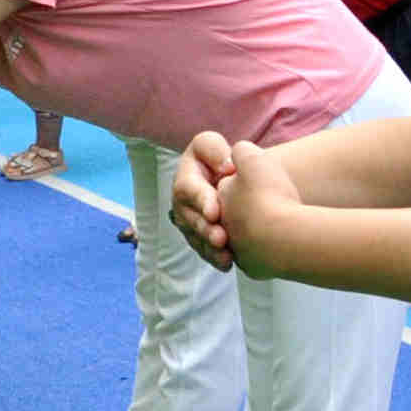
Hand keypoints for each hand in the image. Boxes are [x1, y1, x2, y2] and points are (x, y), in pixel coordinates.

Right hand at [168, 131, 241, 271]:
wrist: (226, 179)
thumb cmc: (217, 158)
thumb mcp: (210, 146)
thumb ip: (214, 151)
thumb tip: (226, 167)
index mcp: (185, 179)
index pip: (189, 189)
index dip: (201, 200)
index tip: (215, 211)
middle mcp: (183, 204)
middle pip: (191, 219)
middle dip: (205, 229)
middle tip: (220, 238)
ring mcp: (190, 224)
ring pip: (197, 238)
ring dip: (210, 248)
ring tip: (225, 255)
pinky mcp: (200, 238)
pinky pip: (204, 251)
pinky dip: (215, 258)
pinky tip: (227, 263)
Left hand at [212, 136, 305, 275]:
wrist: (285, 237)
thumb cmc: (270, 196)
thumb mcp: (253, 160)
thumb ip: (241, 152)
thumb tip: (238, 154)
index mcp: (219, 200)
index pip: (228, 188)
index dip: (245, 183)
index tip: (260, 183)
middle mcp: (223, 226)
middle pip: (238, 214)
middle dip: (251, 209)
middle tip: (272, 203)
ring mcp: (237, 249)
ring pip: (249, 237)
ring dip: (262, 231)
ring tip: (280, 223)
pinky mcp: (253, 267)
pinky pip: (262, 256)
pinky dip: (271, 249)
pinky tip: (284, 241)